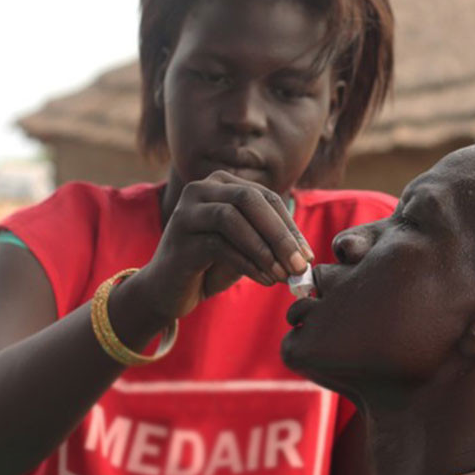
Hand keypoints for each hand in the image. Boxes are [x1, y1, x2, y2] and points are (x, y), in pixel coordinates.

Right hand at [138, 171, 313, 318]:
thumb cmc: (211, 266)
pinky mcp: (179, 234)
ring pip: (232, 218)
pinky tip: (263, 280)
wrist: (167, 290)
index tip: (307, 256)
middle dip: (280, 234)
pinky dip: (247, 263)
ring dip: (263, 250)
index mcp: (222, 183)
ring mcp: (187, 209)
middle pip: (250, 200)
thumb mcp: (246, 249)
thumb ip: (270, 243)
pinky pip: (218, 244)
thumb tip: (304, 255)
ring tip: (282, 276)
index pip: (266, 198)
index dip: (290, 227)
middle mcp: (201, 188)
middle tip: (299, 265)